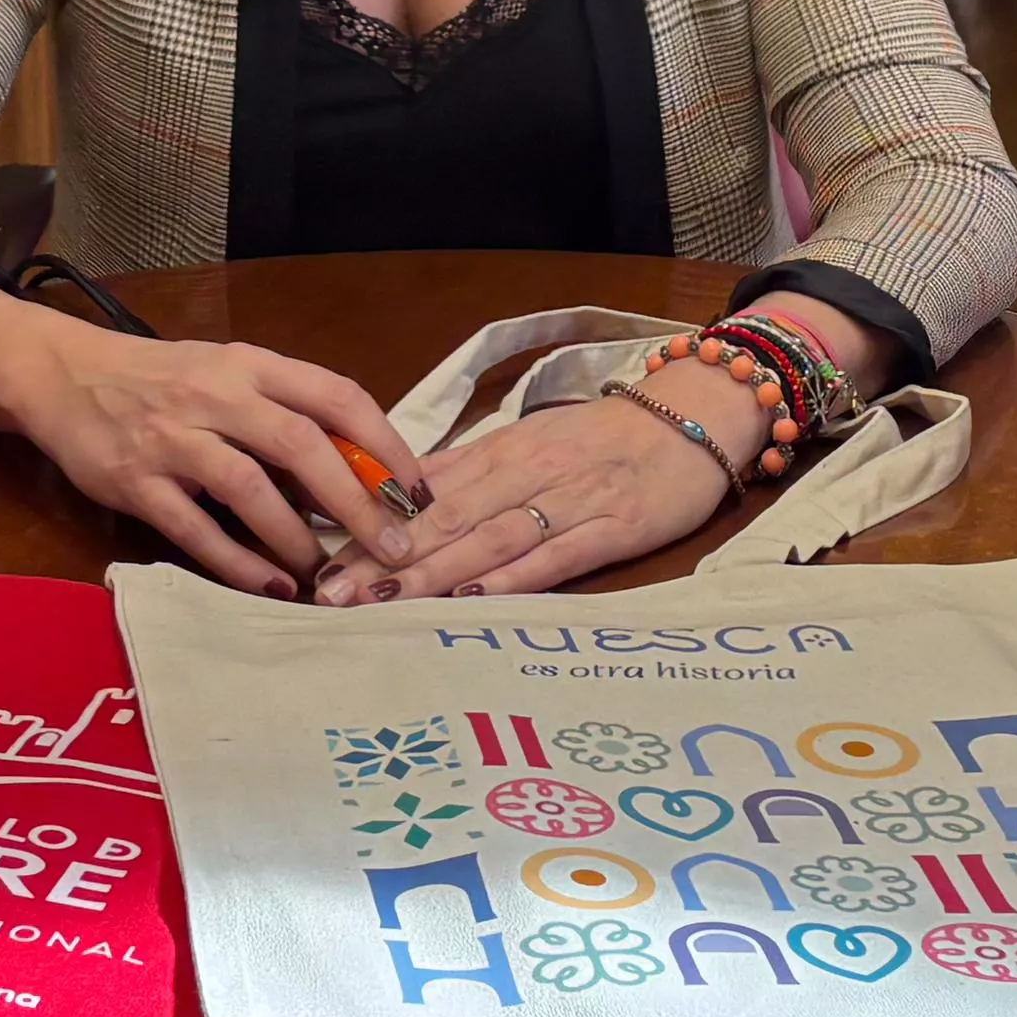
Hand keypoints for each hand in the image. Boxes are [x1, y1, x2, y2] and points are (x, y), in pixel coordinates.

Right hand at [0, 314, 431, 598]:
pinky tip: (270, 588)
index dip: (385, 445)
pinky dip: (237, 563)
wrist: (63, 375)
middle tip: (393, 548)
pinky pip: (194, 531)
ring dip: (295, 539)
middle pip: (303, 445)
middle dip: (356, 502)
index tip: (417, 491)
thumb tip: (360, 476)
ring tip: (326, 575)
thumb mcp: (229, 374)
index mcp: (250, 364)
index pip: (336, 396)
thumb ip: (286, 413)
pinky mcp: (135, 483)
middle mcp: (215, 395)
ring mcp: (172, 440)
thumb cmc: (164, 380)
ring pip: (249, 490)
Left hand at [319, 371, 752, 601]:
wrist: (697, 414)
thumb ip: (467, 472)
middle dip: (382, 555)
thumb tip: (390, 496)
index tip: (318, 556)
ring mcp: (572, 500)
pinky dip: (513, 576)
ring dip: (431, 570)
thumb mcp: (530, 443)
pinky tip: (473, 597)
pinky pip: (557, 554)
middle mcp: (528, 471)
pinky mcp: (616, 527)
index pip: (422, 490)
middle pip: (444, 516)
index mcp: (502, 449)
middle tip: (329, 592)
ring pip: (490, 537)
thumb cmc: (606, 438)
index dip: (366, 523)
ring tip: (380, 602)